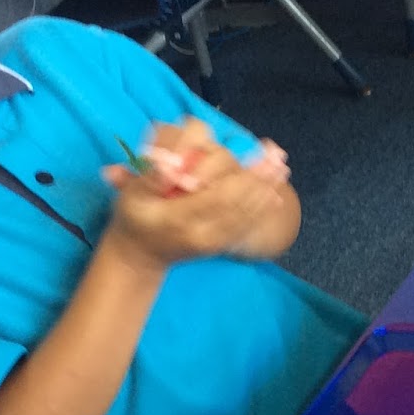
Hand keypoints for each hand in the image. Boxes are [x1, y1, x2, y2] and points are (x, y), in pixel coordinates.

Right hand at [99, 118, 281, 267]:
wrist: (140, 256)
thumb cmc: (134, 218)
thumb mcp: (131, 196)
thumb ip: (150, 178)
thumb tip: (168, 162)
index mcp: (179, 220)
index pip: (216, 197)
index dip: (238, 178)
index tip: (256, 159)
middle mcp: (201, 234)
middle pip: (237, 205)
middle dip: (260, 181)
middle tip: (280, 160)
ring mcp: (212, 242)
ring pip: (245, 216)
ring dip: (265, 192)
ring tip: (282, 171)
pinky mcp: (219, 246)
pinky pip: (244, 227)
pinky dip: (261, 211)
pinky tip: (276, 196)